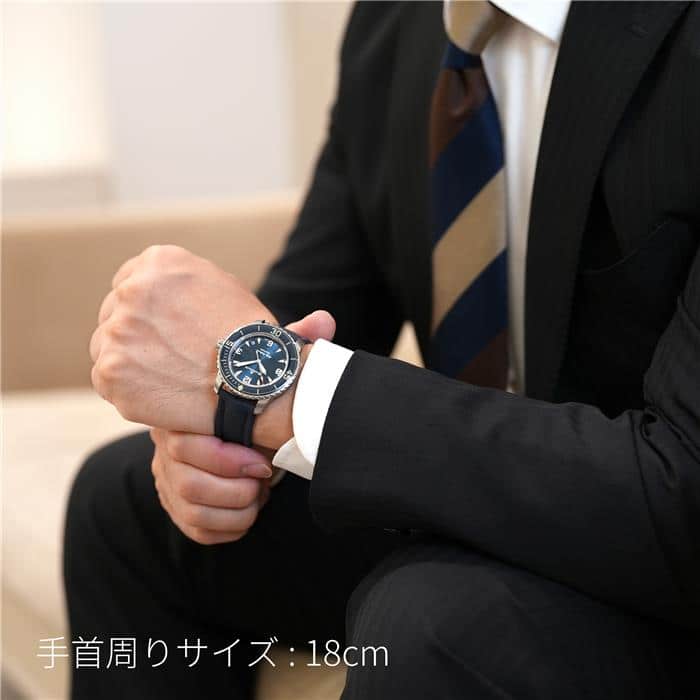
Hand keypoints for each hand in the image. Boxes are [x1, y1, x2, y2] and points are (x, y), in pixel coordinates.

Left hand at [90, 245, 275, 432]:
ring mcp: (117, 332)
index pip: (128, 282)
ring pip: (106, 347)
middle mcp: (131, 291)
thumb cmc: (248, 336)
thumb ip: (181, 282)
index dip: (145, 309)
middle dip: (135, 333)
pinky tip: (161, 391)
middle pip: (113, 314)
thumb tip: (159, 288)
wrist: (255, 381)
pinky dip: (129, 389)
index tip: (160, 327)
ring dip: (128, 360)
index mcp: (158, 263)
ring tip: (167, 375)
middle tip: (167, 356)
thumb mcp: (221, 285)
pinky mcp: (110, 372)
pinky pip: (107, 380)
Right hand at [150, 427, 272, 544]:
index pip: (184, 448)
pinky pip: (201, 532)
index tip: (263, 466)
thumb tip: (278, 434)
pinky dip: (233, 527)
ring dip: (238, 513)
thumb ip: (257, 423)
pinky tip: (248, 509)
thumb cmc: (246, 424)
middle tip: (261, 483)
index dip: (230, 462)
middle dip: (237, 492)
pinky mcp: (177, 511)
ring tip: (258, 496)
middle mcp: (163, 457)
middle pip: (189, 487)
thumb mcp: (250, 416)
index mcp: (175, 425)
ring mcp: (167, 487)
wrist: (241, 439)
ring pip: (194, 515)